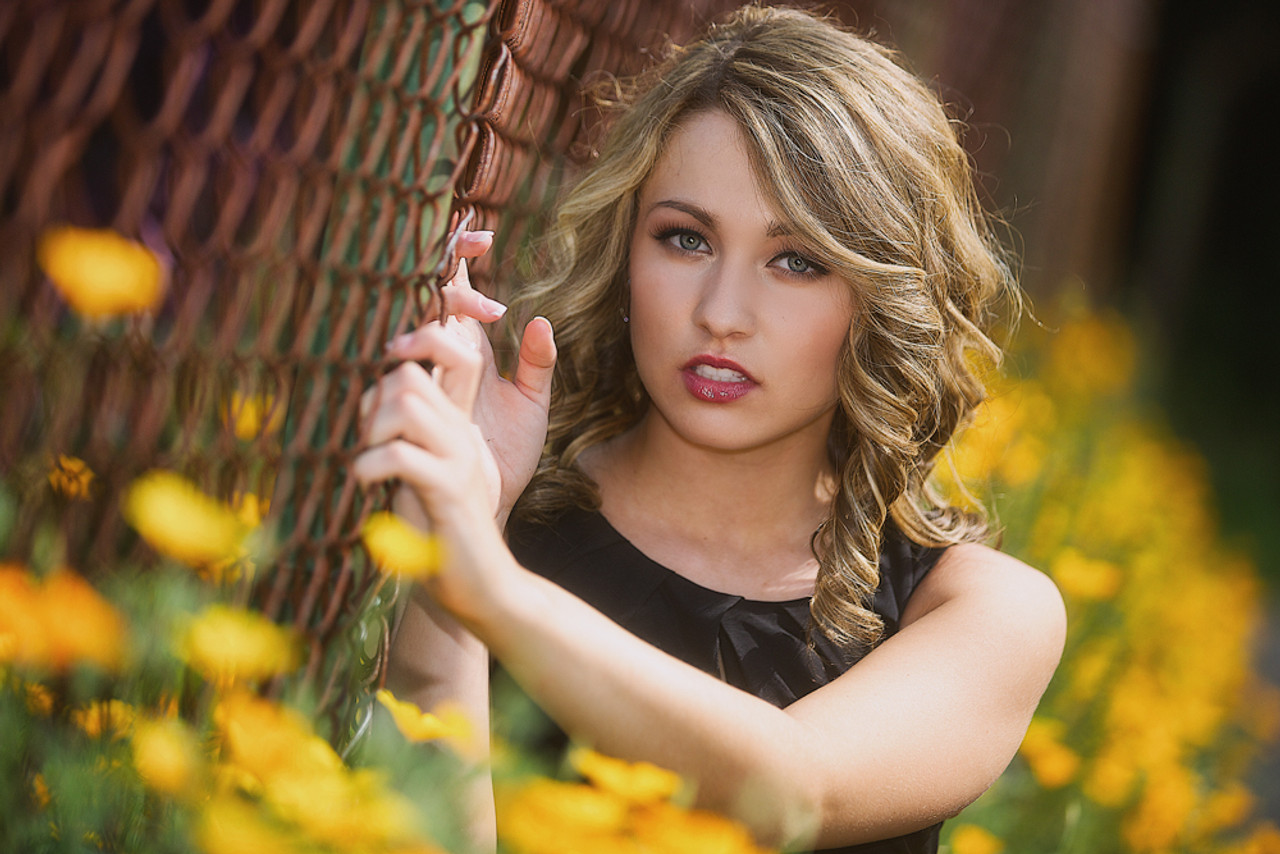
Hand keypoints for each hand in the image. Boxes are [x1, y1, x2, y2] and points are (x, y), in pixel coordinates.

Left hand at [356, 318, 513, 618]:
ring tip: (362, 457)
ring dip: (372, 427)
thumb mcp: (418, 479)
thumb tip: (352, 419)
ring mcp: (460, 459)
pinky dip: (370, 464)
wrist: (483, 585)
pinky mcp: (451, 490)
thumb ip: (401, 444)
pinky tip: (363, 481)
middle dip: (372, 397)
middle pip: (411, 375)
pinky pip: (402, 456)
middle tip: (359, 436)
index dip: (409, 346)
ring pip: (408, 405)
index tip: (371, 379)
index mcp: (456, 425)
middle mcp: (462, 433)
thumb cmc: (440, 534)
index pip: (446, 355)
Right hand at [387, 231, 555, 523]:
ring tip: (469, 303)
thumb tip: (540, 322)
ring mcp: (413, 387)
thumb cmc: (501, 461)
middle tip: (475, 241)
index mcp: (463, 352)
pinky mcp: (398, 419)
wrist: (476, 514)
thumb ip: (537, 367)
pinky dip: (412, 362)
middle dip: (444, 263)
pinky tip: (428, 348)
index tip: (486, 237)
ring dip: (436, 309)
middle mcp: (433, 362)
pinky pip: (393, 383)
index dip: (460, 257)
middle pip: (425, 297)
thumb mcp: (531, 409)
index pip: (454, 292)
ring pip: (408, 327)